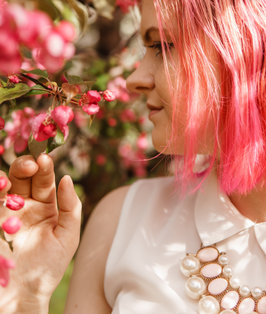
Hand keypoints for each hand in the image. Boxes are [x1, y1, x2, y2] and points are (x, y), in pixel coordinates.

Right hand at [0, 154, 80, 312]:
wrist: (24, 295)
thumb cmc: (48, 268)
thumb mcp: (68, 236)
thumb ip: (70, 206)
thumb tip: (67, 178)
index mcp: (44, 205)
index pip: (44, 180)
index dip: (45, 167)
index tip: (45, 158)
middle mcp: (24, 205)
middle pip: (23, 176)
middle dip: (26, 166)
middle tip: (32, 163)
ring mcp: (5, 212)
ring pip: (5, 185)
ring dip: (8, 175)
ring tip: (12, 174)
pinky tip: (0, 185)